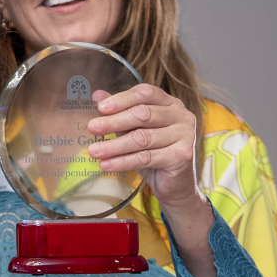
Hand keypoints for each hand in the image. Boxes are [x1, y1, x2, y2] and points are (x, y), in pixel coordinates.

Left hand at [86, 84, 200, 210]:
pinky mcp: (182, 156)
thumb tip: (97, 95)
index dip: (122, 99)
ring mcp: (185, 135)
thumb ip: (120, 112)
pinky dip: (123, 161)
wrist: (175, 183)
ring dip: (114, 145)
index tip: (101, 108)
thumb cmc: (154, 151)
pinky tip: (106, 164)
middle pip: (143, 114)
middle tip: (92, 128)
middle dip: (114, 122)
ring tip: (94, 151)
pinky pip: (146, 158)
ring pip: (142, 138)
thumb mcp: (135, 129)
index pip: (145, 93)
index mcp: (170, 103)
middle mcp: (181, 116)